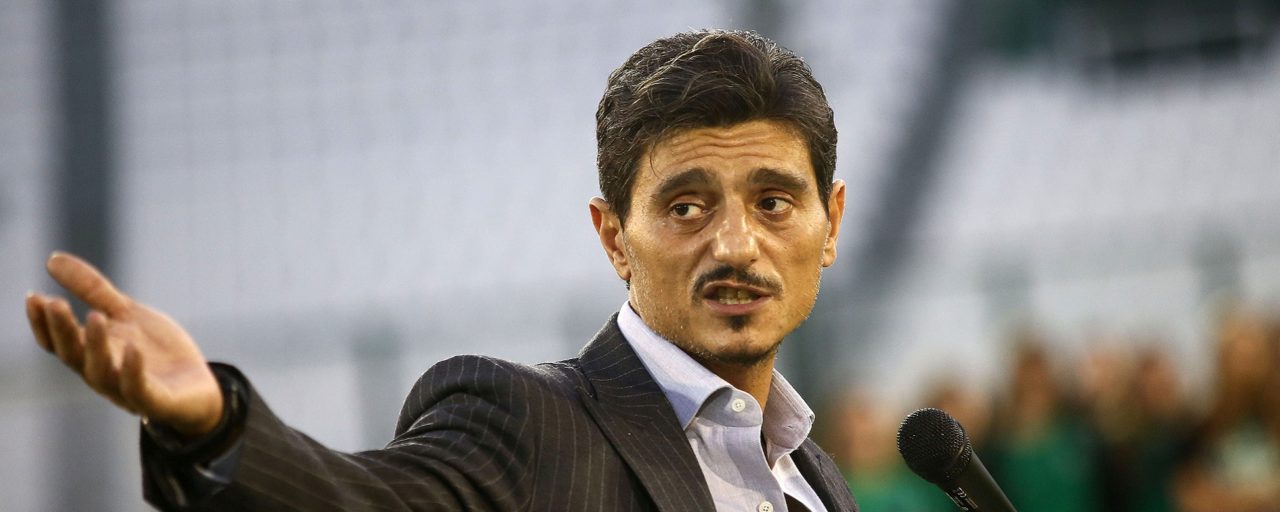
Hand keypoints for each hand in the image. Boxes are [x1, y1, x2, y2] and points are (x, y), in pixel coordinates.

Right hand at [26, 252, 222, 436]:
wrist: (199, 388)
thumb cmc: (156, 351)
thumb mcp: (126, 314)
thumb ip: (93, 291)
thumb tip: (52, 258)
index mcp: (91, 354)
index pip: (58, 342)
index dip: (42, 323)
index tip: (33, 296)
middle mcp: (103, 375)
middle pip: (74, 356)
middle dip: (63, 330)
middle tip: (55, 303)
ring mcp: (127, 391)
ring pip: (102, 373)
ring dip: (96, 346)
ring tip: (95, 316)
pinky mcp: (156, 402)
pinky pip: (138, 390)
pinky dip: (133, 370)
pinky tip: (133, 348)